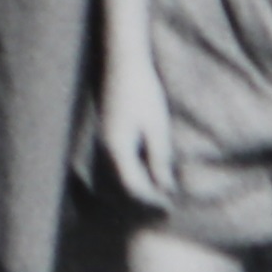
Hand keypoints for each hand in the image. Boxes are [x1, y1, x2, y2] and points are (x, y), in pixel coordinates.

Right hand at [99, 59, 178, 202]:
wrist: (119, 64)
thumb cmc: (142, 92)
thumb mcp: (157, 127)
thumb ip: (160, 160)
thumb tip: (166, 189)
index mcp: (117, 150)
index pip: (134, 189)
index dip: (152, 201)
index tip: (170, 207)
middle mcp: (104, 152)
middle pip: (122, 191)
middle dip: (144, 201)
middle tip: (166, 208)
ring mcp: (101, 145)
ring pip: (116, 182)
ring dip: (137, 191)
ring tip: (159, 193)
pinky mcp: (105, 139)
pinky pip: (115, 169)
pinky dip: (131, 177)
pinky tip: (147, 174)